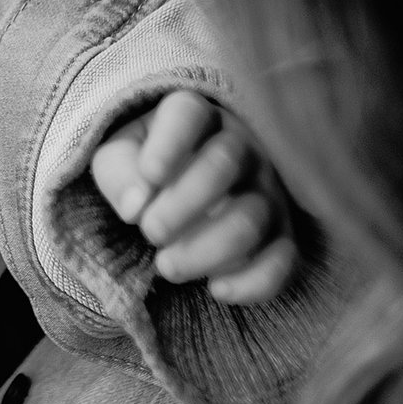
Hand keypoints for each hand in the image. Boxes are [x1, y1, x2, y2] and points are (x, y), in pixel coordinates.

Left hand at [90, 90, 298, 303]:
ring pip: (253, 216)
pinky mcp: (281, 233)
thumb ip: (118, 173)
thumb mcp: (117, 162)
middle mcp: (240, 146)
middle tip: (151, 232)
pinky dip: (256, 280)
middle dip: (183, 203)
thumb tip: (135, 206)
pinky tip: (216, 289)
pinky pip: (285, 258)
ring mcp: (266, 189)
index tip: (150, 175)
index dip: (169, 144)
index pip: (188, 114)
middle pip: (225, 162)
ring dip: (208, 248)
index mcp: (195, 117)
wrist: (179, 193)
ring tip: (166, 265)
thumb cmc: (145, 169)